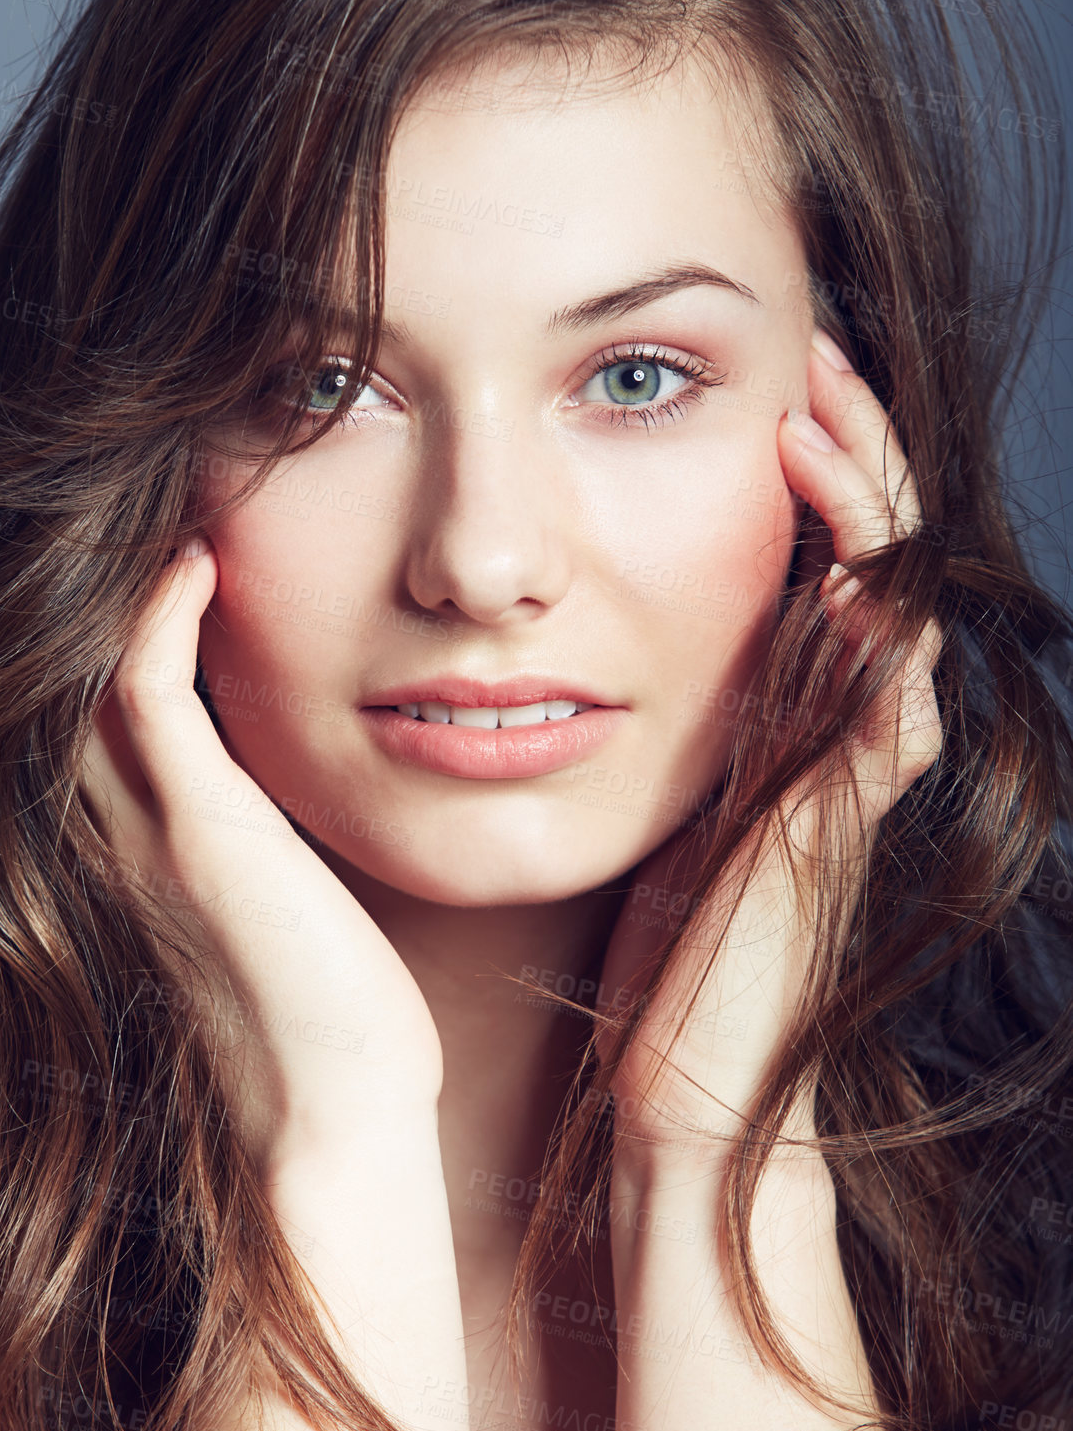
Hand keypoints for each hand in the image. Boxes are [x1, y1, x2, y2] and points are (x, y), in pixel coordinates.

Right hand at [80, 539, 442, 1165]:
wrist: (338, 1115)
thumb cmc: (331, 1026)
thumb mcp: (281, 920)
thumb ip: (261, 855)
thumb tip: (300, 813)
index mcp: (141, 859)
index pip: (96, 724)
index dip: (114, 639)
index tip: (166, 567)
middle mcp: (119, 842)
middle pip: (67, 689)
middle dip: (95, 604)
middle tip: (145, 520)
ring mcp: (149, 836)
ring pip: (88, 679)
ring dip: (124, 593)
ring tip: (169, 521)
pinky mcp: (198, 835)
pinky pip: (145, 696)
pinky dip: (161, 620)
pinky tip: (196, 565)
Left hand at [595, 330, 943, 1151]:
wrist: (682, 1081)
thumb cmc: (644, 951)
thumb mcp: (640, 804)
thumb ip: (634, 720)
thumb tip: (538, 642)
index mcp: (777, 708)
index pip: (810, 545)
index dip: (797, 459)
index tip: (750, 374)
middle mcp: (827, 720)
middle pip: (867, 546)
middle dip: (844, 444)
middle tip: (806, 350)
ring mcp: (846, 767)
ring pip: (892, 601)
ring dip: (861, 501)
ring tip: (816, 410)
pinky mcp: (840, 820)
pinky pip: (885, 698)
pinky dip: (868, 622)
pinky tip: (833, 553)